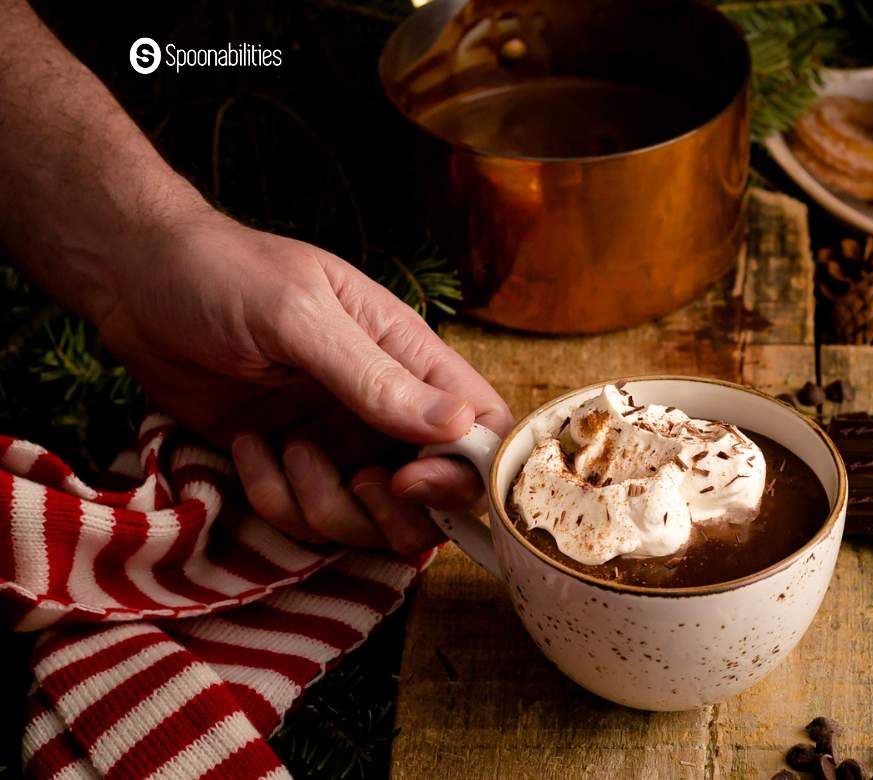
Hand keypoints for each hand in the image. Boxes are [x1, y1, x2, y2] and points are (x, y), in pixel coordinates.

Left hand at [96, 208, 511, 551]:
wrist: (135, 284)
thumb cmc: (225, 275)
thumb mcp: (300, 316)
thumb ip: (376, 377)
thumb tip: (460, 426)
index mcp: (409, 358)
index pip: (483, 425)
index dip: (466, 471)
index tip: (410, 480)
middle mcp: (385, 410)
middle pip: (435, 496)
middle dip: (396, 512)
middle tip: (357, 483)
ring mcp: (339, 443)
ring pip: (370, 522)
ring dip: (323, 505)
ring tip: (282, 448)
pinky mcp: (290, 468)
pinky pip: (306, 520)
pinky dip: (273, 497)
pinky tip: (247, 446)